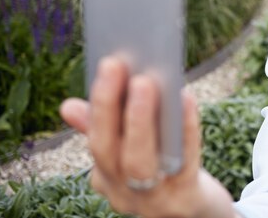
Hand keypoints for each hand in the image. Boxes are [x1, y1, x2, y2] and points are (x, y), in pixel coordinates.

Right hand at [60, 57, 236, 217]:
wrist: (200, 215)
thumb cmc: (165, 172)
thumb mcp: (133, 154)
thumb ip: (108, 130)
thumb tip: (68, 106)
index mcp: (107, 177)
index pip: (97, 141)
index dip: (99, 105)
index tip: (106, 66)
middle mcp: (124, 192)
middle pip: (109, 151)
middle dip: (109, 107)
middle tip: (117, 65)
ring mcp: (153, 200)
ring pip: (140, 162)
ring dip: (140, 120)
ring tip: (146, 81)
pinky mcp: (185, 199)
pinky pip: (184, 162)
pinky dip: (185, 128)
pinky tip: (186, 98)